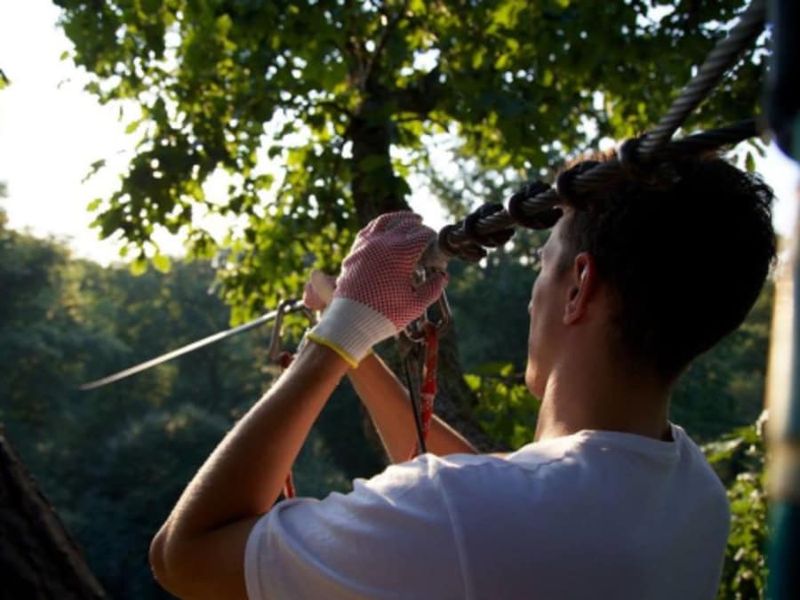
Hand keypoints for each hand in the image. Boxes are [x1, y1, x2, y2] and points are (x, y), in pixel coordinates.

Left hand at [306, 212, 447, 365]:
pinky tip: (385, 228)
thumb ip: (433, 288)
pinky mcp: (355, 251)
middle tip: (428, 236)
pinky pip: (368, 229)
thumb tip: (442, 276)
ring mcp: (366, 244)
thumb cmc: (385, 314)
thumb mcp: (416, 305)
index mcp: (401, 253)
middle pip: (407, 225)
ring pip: (385, 220)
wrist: (351, 320)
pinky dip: (380, 225)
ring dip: (401, 217)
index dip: (434, 240)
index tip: (438, 250)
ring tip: (411, 218)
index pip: (423, 235)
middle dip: (421, 228)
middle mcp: (383, 242)